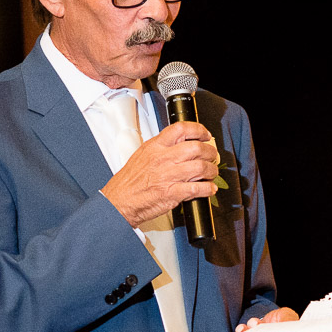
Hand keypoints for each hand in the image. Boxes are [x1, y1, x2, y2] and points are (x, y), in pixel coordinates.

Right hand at [101, 121, 218, 226]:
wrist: (119, 202)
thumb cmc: (129, 182)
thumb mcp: (142, 155)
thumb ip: (161, 148)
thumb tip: (180, 144)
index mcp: (155, 147)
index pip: (181, 129)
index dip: (198, 130)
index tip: (205, 135)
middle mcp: (163, 159)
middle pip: (196, 148)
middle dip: (210, 152)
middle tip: (212, 156)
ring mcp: (169, 176)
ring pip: (201, 167)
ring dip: (211, 170)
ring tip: (211, 173)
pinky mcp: (173, 193)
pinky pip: (197, 188)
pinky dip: (207, 188)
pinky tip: (209, 188)